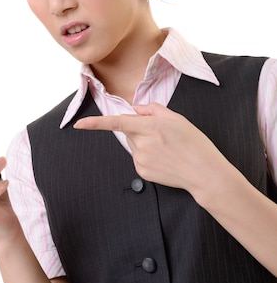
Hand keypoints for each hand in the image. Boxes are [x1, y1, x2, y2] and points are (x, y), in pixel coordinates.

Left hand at [74, 103, 223, 196]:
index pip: (117, 122)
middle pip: (128, 131)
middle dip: (139, 129)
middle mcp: (142, 144)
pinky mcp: (142, 172)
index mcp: (151, 127)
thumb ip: (152, 110)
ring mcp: (141, 160)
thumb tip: (134, 109)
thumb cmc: (194, 144)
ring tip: (167, 149)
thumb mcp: (177, 119)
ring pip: (133, 145)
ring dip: (144, 142)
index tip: (79, 124)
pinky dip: (147, 155)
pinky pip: (138, 158)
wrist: (204, 173)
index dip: (95, 123)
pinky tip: (164, 160)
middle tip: (163, 135)